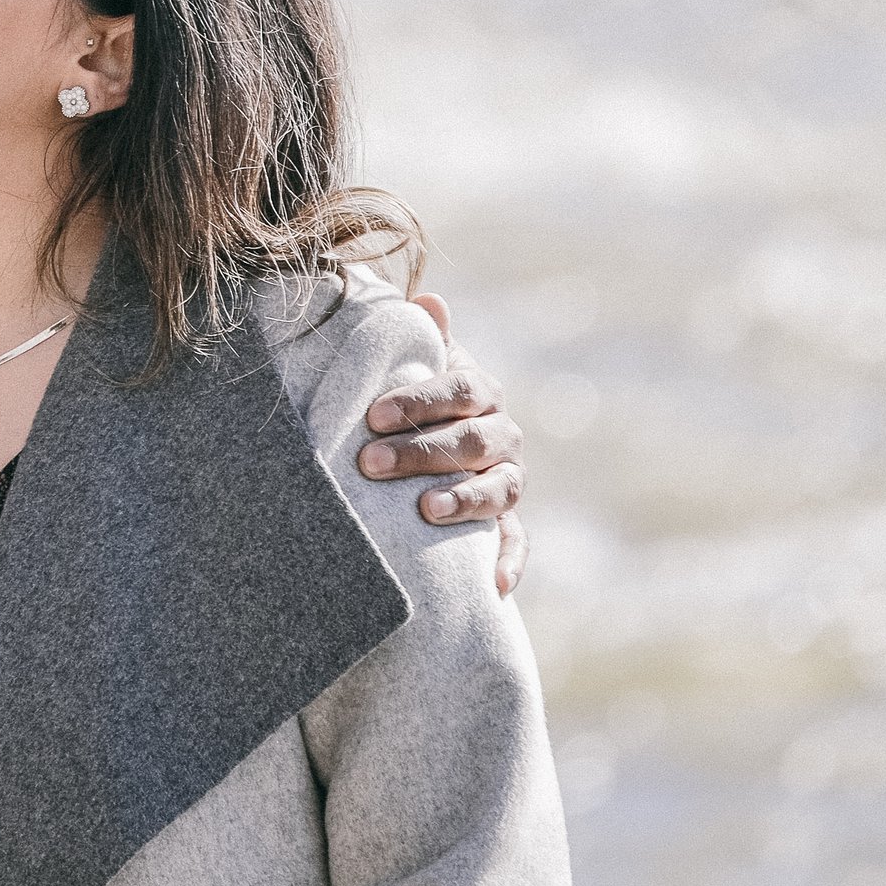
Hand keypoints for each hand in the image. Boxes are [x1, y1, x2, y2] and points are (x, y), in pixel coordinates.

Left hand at [356, 292, 527, 596]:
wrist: (434, 445)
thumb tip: (429, 299)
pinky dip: (509, 563)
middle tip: (369, 462)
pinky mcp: (507, 523)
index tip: (374, 415)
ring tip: (424, 510)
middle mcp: (501, 433)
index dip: (418, 400)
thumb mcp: (416, 365)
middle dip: (419, 452)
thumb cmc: (413, 400)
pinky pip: (517, 543)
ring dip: (462, 500)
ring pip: (496, 489)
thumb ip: (420, 338)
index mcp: (479, 390)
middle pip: (470, 441)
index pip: (457, 389)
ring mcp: (508, 479)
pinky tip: (494, 586)